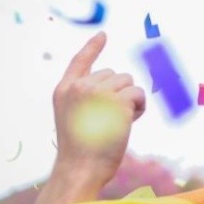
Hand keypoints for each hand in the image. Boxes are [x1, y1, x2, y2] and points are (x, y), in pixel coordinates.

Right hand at [52, 31, 145, 188]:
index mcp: (64, 91)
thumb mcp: (76, 119)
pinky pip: (138, 94)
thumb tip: (121, 89)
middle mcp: (79, 87)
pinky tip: (129, 122)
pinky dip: (139, 107)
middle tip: (111, 119)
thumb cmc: (81, 152)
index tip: (103, 35)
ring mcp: (97, 92)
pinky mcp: (116, 102)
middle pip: (113, 74)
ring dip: (130, 100)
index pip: (80, 61)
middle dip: (119, 93)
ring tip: (118, 122)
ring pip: (128, 82)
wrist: (80, 168)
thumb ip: (89, 100)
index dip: (93, 47)